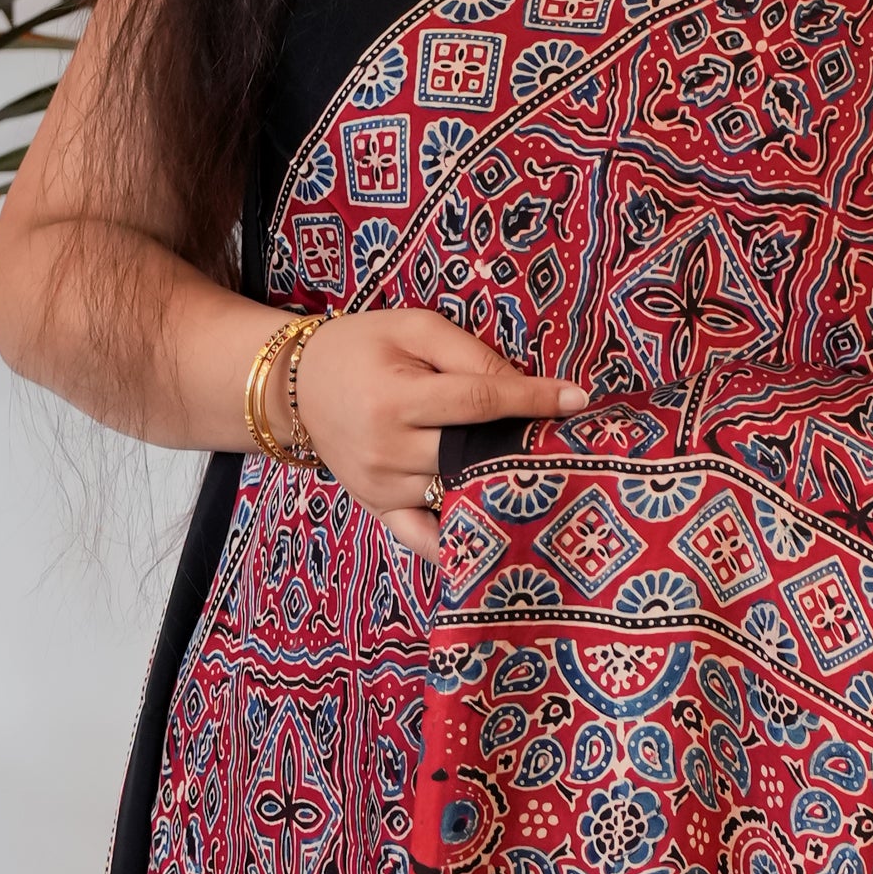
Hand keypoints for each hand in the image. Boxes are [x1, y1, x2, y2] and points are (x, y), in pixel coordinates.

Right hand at [286, 309, 586, 560]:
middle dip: (523, 447)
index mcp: (397, 398)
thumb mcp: (412, 328)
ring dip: (501, 489)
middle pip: (475, 455)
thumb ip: (469, 353)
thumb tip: (523, 384)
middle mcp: (389, 450)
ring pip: (458, 495)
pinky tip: (497, 541)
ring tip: (544, 479)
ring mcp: (383, 487)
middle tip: (569, 442)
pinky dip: (459, 545)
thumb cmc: (359, 347)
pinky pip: (424, 540)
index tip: (578, 400)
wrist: (294, 385)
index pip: (480, 402)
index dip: (533, 400)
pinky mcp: (378, 509)